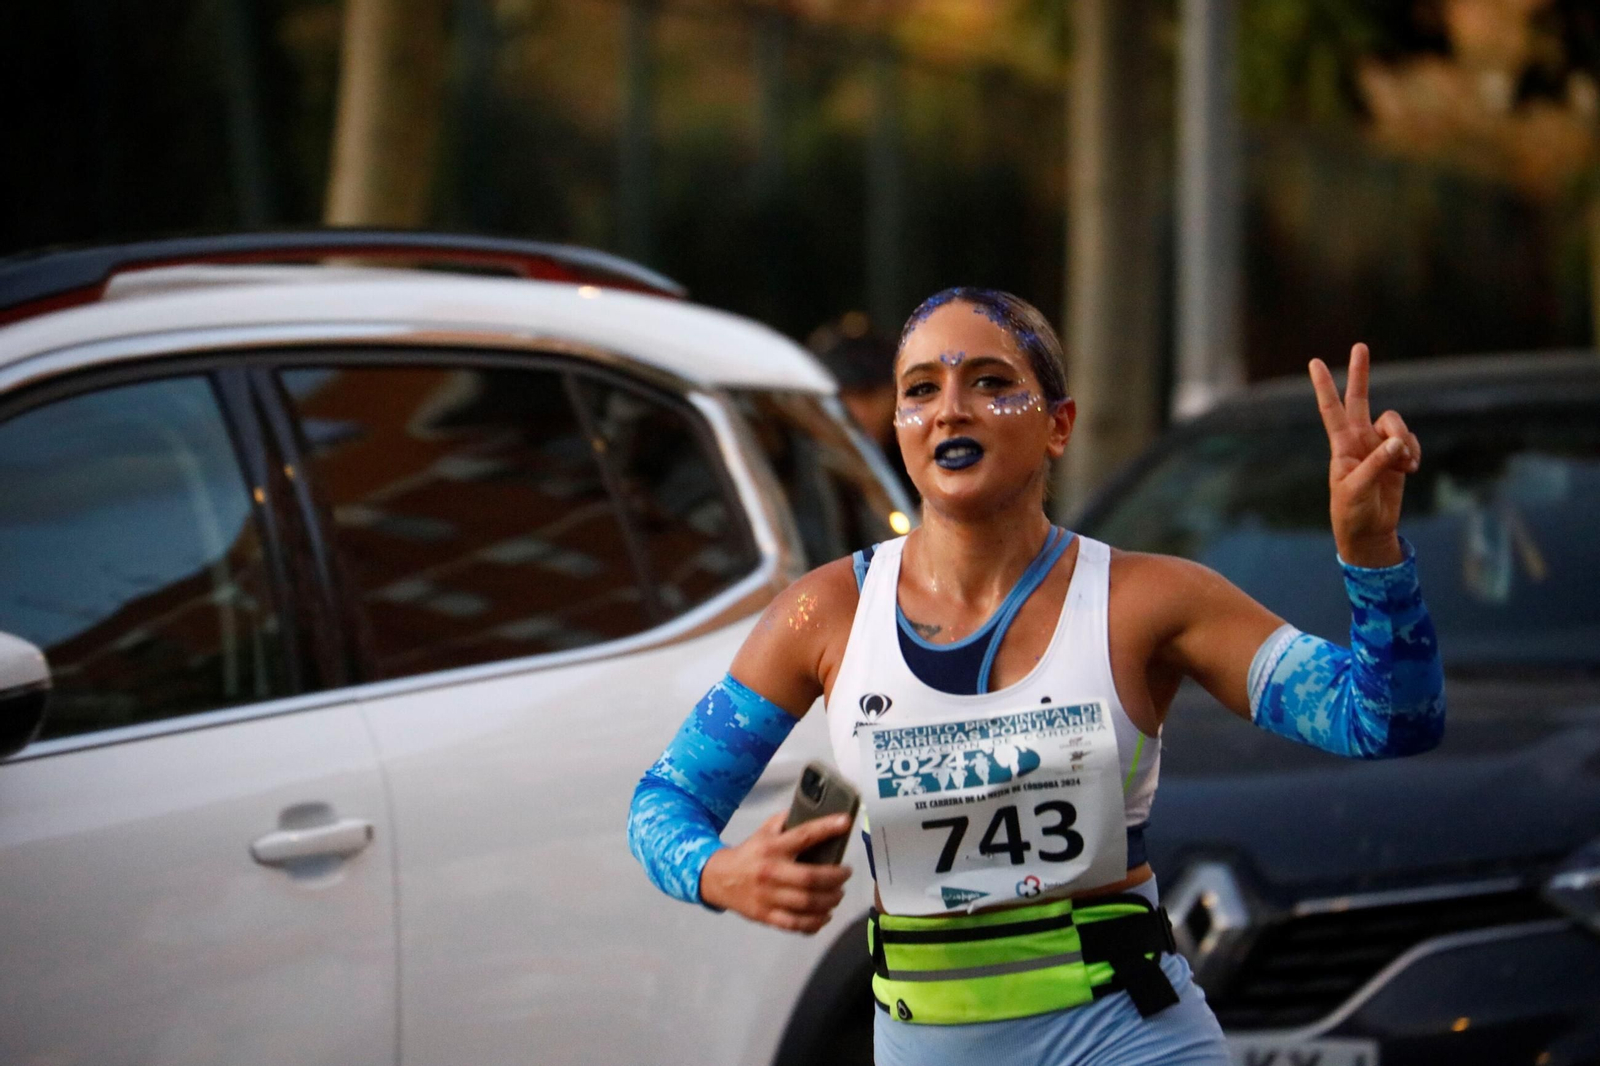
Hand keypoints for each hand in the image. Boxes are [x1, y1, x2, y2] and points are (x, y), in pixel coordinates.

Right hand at [700, 812, 853, 933]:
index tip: (845, 823)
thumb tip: (814, 810)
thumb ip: (785, 821)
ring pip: (806, 904)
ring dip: (830, 900)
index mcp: (772, 847)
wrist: (719, 879)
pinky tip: (825, 915)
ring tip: (838, 894)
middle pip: (810, 878)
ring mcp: (768, 897)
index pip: (803, 836)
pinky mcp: (766, 917)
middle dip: (835, 877)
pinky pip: (795, 924)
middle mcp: (771, 872)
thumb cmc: (750, 853)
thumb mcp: (764, 831)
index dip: (826, 829)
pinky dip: (815, 923)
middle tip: (846, 874)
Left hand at [1309, 343, 1420, 566]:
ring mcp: (1379, 446)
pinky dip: (1414, 452)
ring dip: (1404, 439)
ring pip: (1396, 424)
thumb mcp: (1357, 489)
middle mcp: (1359, 440)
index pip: (1331, 410)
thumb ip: (1377, 463)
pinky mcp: (1397, 456)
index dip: (1324, 386)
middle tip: (1359, 346)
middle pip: (1360, 399)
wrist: (1369, 531)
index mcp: (1341, 446)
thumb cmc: (1352, 512)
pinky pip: (1411, 441)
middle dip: (1360, 374)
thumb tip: (1398, 442)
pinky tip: (1411, 468)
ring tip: (1404, 464)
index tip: (1315, 362)